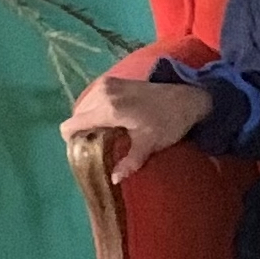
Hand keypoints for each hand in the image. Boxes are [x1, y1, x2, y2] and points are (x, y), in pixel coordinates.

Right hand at [59, 72, 213, 183]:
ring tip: (106, 132)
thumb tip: (114, 179)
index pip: (71, 124)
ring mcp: (107, 83)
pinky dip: (95, 109)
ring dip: (89, 119)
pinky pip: (93, 97)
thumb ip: (130, 161)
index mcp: (108, 109)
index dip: (72, 140)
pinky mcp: (113, 79)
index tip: (84, 149)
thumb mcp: (150, 143)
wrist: (188, 97)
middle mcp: (103, 92)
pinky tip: (111, 120)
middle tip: (99, 143)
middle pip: (76, 115)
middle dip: (82, 130)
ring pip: (83, 106)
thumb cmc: (170, 121)